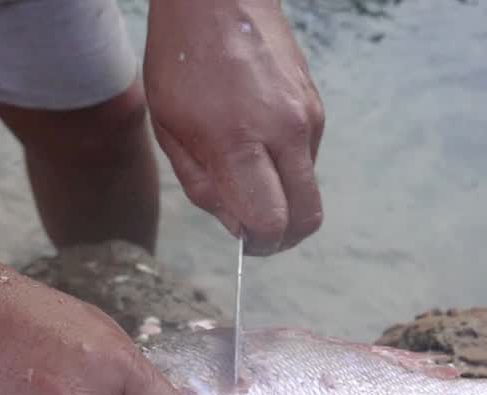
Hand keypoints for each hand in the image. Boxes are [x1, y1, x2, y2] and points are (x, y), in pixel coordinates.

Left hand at [144, 0, 324, 255]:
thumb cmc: (182, 58)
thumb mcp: (170, 128)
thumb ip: (203, 186)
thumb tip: (239, 227)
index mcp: (239, 141)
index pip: (270, 222)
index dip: (258, 243)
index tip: (243, 241)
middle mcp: (284, 132)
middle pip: (307, 218)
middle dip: (283, 236)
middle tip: (256, 230)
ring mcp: (307, 117)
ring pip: (309, 188)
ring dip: (283, 196)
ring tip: (246, 167)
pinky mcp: (316, 106)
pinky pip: (309, 157)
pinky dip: (286, 166)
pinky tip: (257, 139)